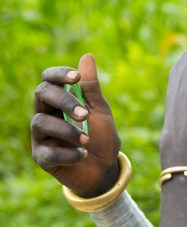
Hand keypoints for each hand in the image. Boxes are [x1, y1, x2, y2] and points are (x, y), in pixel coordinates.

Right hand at [31, 54, 120, 197]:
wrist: (106, 170)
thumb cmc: (102, 138)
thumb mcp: (101, 111)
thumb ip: (92, 88)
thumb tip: (87, 56)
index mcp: (59, 101)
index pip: (48, 79)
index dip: (58, 74)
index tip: (76, 78)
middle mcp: (46, 115)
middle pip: (41, 94)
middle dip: (64, 101)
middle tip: (85, 115)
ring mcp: (41, 137)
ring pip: (41, 122)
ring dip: (67, 130)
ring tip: (86, 141)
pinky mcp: (42, 158)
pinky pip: (48, 151)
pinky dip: (69, 153)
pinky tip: (83, 155)